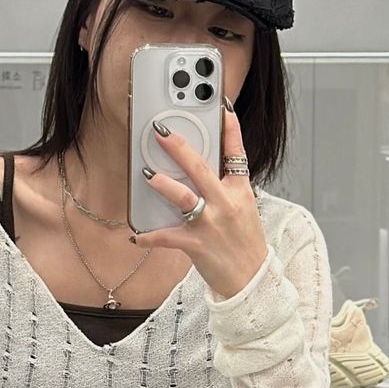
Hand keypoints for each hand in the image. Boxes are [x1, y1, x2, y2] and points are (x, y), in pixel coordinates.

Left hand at [128, 104, 269, 299]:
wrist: (252, 280)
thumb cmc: (245, 245)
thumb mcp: (244, 210)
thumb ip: (227, 188)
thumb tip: (204, 171)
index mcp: (240, 192)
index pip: (236, 153)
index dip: (230, 128)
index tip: (222, 107)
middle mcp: (226, 204)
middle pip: (201, 168)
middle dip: (179, 148)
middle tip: (161, 132)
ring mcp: (211, 224)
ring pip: (184, 197)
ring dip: (163, 185)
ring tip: (146, 174)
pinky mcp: (197, 245)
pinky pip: (168, 237)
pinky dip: (150, 236)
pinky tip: (136, 235)